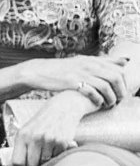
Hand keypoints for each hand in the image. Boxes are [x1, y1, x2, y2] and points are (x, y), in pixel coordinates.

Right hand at [3, 55, 124, 109]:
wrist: (39, 72)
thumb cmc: (63, 69)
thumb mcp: (84, 61)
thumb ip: (104, 61)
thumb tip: (126, 61)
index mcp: (93, 60)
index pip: (119, 70)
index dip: (124, 83)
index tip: (122, 92)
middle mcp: (89, 65)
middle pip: (116, 78)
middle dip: (120, 92)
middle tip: (118, 101)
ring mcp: (80, 73)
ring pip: (106, 87)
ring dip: (111, 98)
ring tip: (109, 105)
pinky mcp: (72, 82)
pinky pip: (92, 93)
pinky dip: (98, 100)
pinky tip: (97, 104)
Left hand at [13, 92, 93, 165]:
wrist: (62, 109)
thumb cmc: (41, 122)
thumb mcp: (26, 130)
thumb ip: (21, 146)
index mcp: (22, 135)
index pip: (17, 162)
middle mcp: (35, 138)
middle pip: (32, 165)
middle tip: (37, 160)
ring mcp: (49, 141)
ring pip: (45, 163)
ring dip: (46, 161)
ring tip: (47, 150)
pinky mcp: (63, 142)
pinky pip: (57, 157)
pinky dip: (56, 155)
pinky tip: (55, 146)